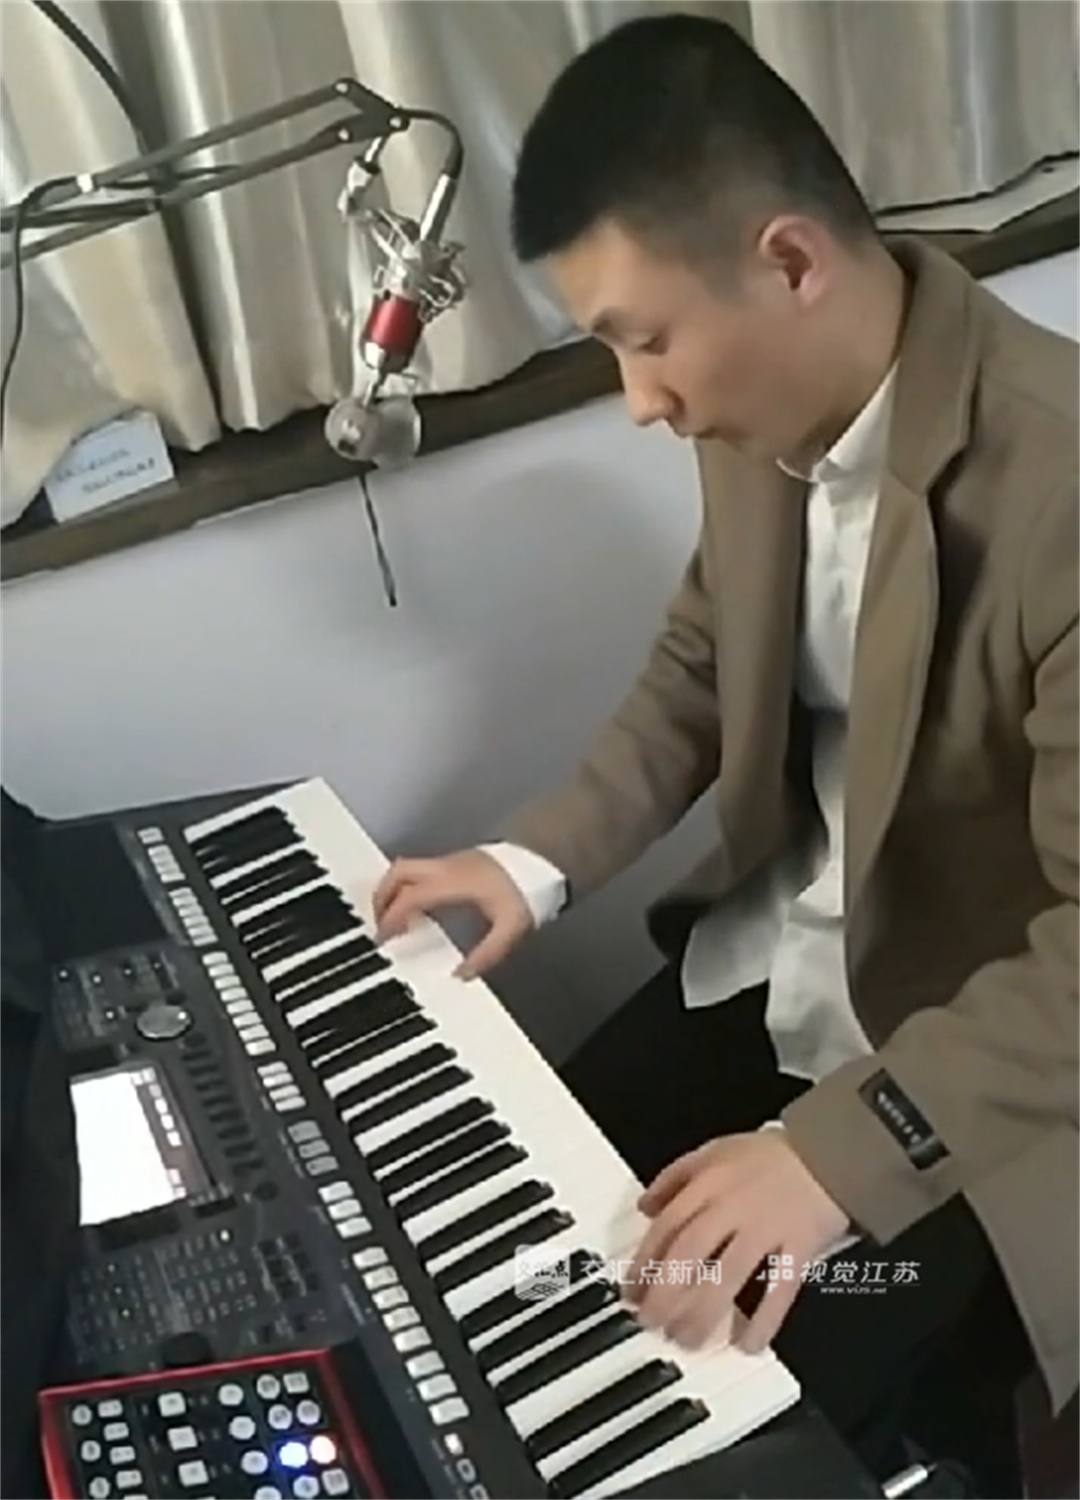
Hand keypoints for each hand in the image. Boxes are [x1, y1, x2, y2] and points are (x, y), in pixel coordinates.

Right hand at [372, 849, 532, 977]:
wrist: (543, 859)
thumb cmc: (527, 889)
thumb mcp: (512, 928)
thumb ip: (487, 954)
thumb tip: (462, 975)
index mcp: (455, 882)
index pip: (411, 897)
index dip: (392, 918)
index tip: (384, 938)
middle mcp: (446, 868)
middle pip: (398, 873)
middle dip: (382, 900)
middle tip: (381, 927)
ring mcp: (449, 862)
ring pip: (405, 867)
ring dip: (393, 892)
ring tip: (395, 920)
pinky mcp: (455, 863)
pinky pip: (419, 871)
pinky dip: (408, 888)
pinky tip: (418, 909)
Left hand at [624, 1130, 848, 1353]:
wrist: (826, 1151)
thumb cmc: (770, 1155)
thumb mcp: (713, 1151)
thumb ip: (676, 1177)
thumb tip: (645, 1206)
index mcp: (709, 1183)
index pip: (667, 1226)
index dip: (644, 1261)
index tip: (632, 1290)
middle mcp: (732, 1206)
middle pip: (689, 1253)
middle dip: (664, 1292)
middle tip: (651, 1321)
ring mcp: (766, 1228)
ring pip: (727, 1275)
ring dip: (702, 1312)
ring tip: (687, 1338)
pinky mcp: (799, 1246)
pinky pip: (780, 1288)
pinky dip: (763, 1319)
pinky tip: (749, 1342)